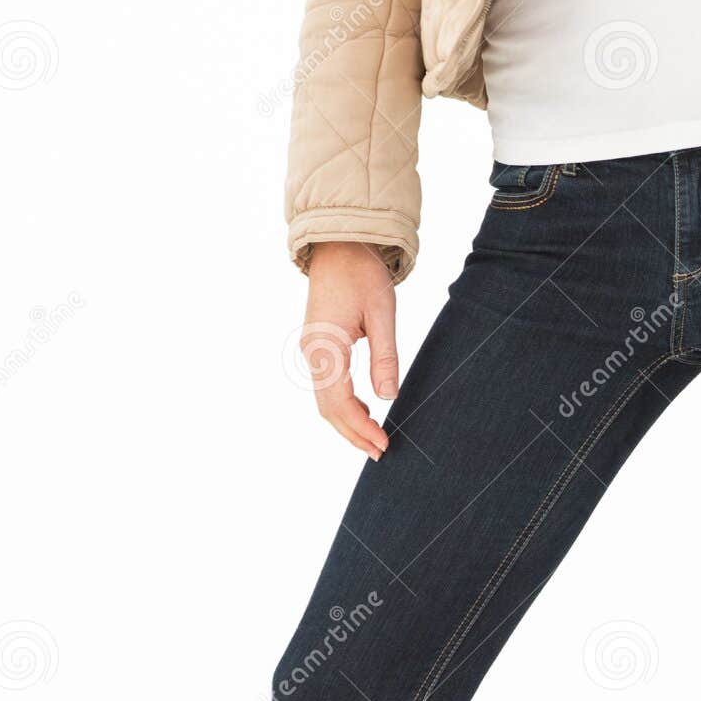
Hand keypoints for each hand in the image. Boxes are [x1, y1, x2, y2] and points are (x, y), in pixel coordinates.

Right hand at [300, 242, 396, 459]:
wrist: (338, 247)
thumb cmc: (361, 274)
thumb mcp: (382, 314)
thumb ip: (385, 357)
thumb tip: (387, 398)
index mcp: (326, 346)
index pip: (340, 401)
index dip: (361, 427)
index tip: (383, 444)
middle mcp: (313, 352)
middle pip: (328, 408)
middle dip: (353, 433)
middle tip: (380, 453)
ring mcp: (312, 350)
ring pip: (325, 400)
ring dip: (348, 422)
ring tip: (373, 440)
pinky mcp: (318, 347)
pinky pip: (327, 386)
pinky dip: (344, 405)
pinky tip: (366, 411)